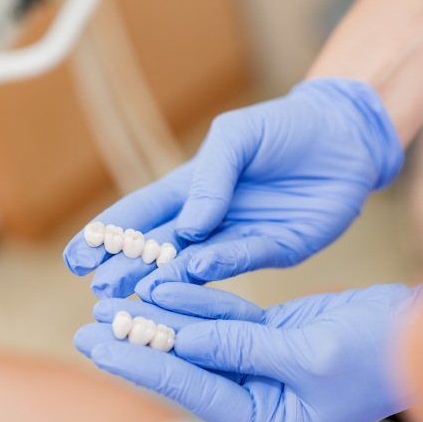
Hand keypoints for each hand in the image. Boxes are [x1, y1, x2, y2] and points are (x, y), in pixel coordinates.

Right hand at [63, 78, 402, 300]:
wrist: (345, 137)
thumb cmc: (285, 127)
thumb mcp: (237, 137)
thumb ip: (210, 176)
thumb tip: (188, 227)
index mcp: (194, 187)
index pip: (142, 214)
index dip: (109, 236)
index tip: (77, 259)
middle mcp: (212, 218)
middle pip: (161, 248)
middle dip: (130, 269)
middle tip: (102, 290)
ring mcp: (242, 237)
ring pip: (197, 264)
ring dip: (168, 278)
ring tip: (137, 293)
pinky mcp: (278, 249)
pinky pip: (244, 260)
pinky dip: (219, 268)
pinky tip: (194, 272)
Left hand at [73, 282, 422, 421]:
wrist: (420, 330)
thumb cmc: (380, 354)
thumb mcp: (311, 353)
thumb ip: (243, 346)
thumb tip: (182, 338)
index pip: (192, 387)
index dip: (142, 363)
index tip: (97, 343)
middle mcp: (261, 399)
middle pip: (187, 367)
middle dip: (138, 344)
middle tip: (89, 325)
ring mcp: (264, 367)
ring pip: (201, 339)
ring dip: (162, 317)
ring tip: (115, 300)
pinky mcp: (273, 338)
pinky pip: (226, 319)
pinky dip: (198, 302)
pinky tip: (166, 286)